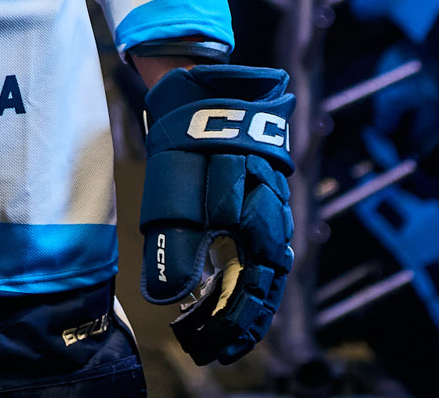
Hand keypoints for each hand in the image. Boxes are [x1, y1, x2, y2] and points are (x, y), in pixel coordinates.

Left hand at [139, 64, 294, 365]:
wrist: (209, 89)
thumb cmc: (192, 141)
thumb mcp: (180, 191)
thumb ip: (177, 245)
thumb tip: (165, 297)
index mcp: (258, 224)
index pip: (254, 292)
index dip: (233, 326)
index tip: (209, 350)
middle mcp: (273, 220)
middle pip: (263, 286)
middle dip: (239, 322)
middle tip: (211, 350)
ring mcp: (272, 207)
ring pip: (265, 268)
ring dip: (244, 302)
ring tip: (219, 332)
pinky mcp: (263, 197)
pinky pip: (261, 247)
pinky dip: (246, 275)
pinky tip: (228, 291)